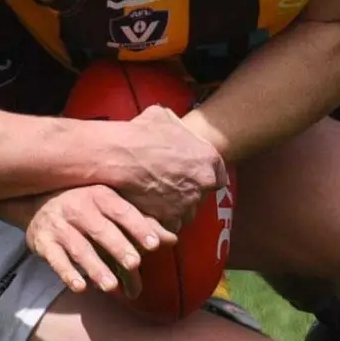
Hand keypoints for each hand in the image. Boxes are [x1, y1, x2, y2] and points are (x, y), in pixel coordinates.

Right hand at [24, 185, 176, 295]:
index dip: (138, 226)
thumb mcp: (111, 207)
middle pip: (100, 229)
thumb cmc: (86, 205)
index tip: (154, 244)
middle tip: (135, 264)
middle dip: (118, 247)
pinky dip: (67, 274)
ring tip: (111, 286)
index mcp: (100, 195)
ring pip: (79, 248)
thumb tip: (172, 239)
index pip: (121, 211)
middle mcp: (78, 207)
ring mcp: (59, 225)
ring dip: (95, 267)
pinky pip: (55, 259)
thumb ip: (141, 223)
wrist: (37, 200)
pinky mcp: (43, 242)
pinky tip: (81, 288)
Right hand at [110, 105, 226, 228]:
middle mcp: (203, 183)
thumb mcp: (163, 117)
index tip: (195, 175)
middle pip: (203, 194)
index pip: (219, 175)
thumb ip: (177, 127)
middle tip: (173, 185)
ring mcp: (187, 202)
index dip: (205, 175)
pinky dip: (165, 219)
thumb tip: (174, 127)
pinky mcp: (169, 217)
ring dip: (178, 207)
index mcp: (208, 158)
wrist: (120, 157)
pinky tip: (153, 210)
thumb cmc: (141, 134)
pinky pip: (172, 223)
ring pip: (188, 211)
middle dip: (191, 190)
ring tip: (161, 199)